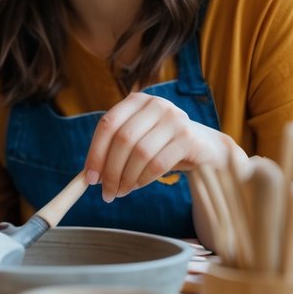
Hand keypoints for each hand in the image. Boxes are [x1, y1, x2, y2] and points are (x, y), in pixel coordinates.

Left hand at [84, 92, 241, 201]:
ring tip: (120, 192)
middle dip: (110, 171)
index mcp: (136, 100)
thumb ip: (114, 150)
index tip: (89, 178)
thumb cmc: (162, 144)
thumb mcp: (137, 139)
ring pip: (140, 153)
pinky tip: (137, 186)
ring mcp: (174, 119)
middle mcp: (155, 104)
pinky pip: (158, 164)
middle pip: (123, 139)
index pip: (108, 124)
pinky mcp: (187, 137)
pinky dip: (143, 179)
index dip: (95, 152)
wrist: (204, 147)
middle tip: (105, 192)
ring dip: (126, 179)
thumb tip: (89, 175)